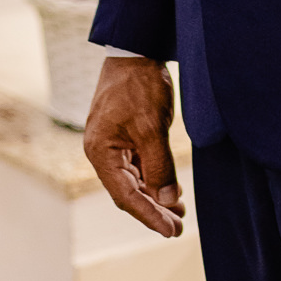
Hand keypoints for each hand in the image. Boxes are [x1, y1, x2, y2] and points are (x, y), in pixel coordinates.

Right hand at [83, 56, 185, 237]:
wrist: (136, 50)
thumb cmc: (138, 85)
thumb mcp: (152, 127)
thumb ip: (160, 166)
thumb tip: (168, 202)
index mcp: (100, 151)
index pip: (126, 195)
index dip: (149, 216)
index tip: (171, 231)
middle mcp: (101, 152)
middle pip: (128, 192)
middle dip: (154, 210)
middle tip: (179, 227)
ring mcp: (112, 144)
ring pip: (134, 181)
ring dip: (156, 197)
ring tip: (179, 212)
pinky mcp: (123, 136)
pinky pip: (138, 167)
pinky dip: (154, 179)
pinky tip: (171, 189)